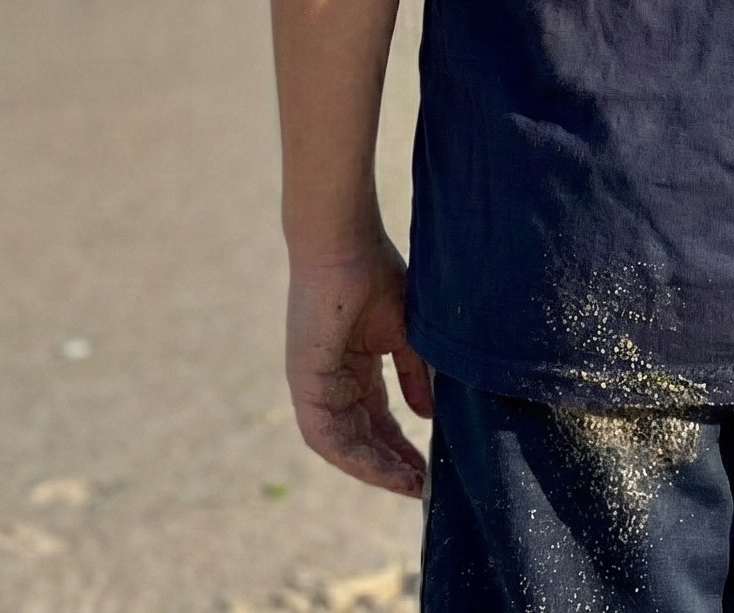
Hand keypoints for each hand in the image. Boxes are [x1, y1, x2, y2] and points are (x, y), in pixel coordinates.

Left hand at [285, 237, 434, 496]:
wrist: (344, 245)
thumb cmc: (375, 275)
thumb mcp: (405, 334)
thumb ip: (415, 375)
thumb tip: (426, 416)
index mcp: (356, 368)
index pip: (379, 419)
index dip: (402, 446)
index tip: (429, 468)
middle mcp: (333, 383)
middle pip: (362, 438)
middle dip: (392, 464)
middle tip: (423, 486)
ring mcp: (315, 386)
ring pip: (344, 445)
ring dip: (375, 468)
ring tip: (408, 484)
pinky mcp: (304, 385)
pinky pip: (325, 436)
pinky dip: (354, 456)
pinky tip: (382, 469)